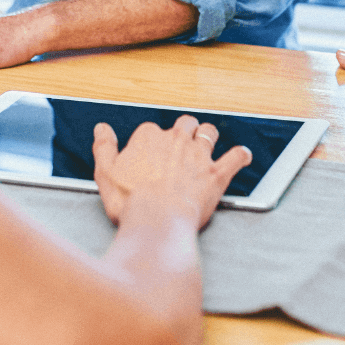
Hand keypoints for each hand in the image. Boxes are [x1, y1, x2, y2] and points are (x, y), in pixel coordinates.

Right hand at [92, 116, 251, 228]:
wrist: (157, 220)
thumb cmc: (129, 201)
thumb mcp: (105, 173)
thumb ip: (103, 147)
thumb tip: (101, 128)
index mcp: (149, 137)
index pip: (151, 130)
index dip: (151, 142)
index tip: (149, 156)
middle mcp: (177, 139)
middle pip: (184, 124)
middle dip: (183, 131)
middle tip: (180, 146)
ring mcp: (199, 155)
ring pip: (209, 133)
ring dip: (209, 136)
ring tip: (207, 143)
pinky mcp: (216, 173)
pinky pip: (235, 157)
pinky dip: (240, 156)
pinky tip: (243, 156)